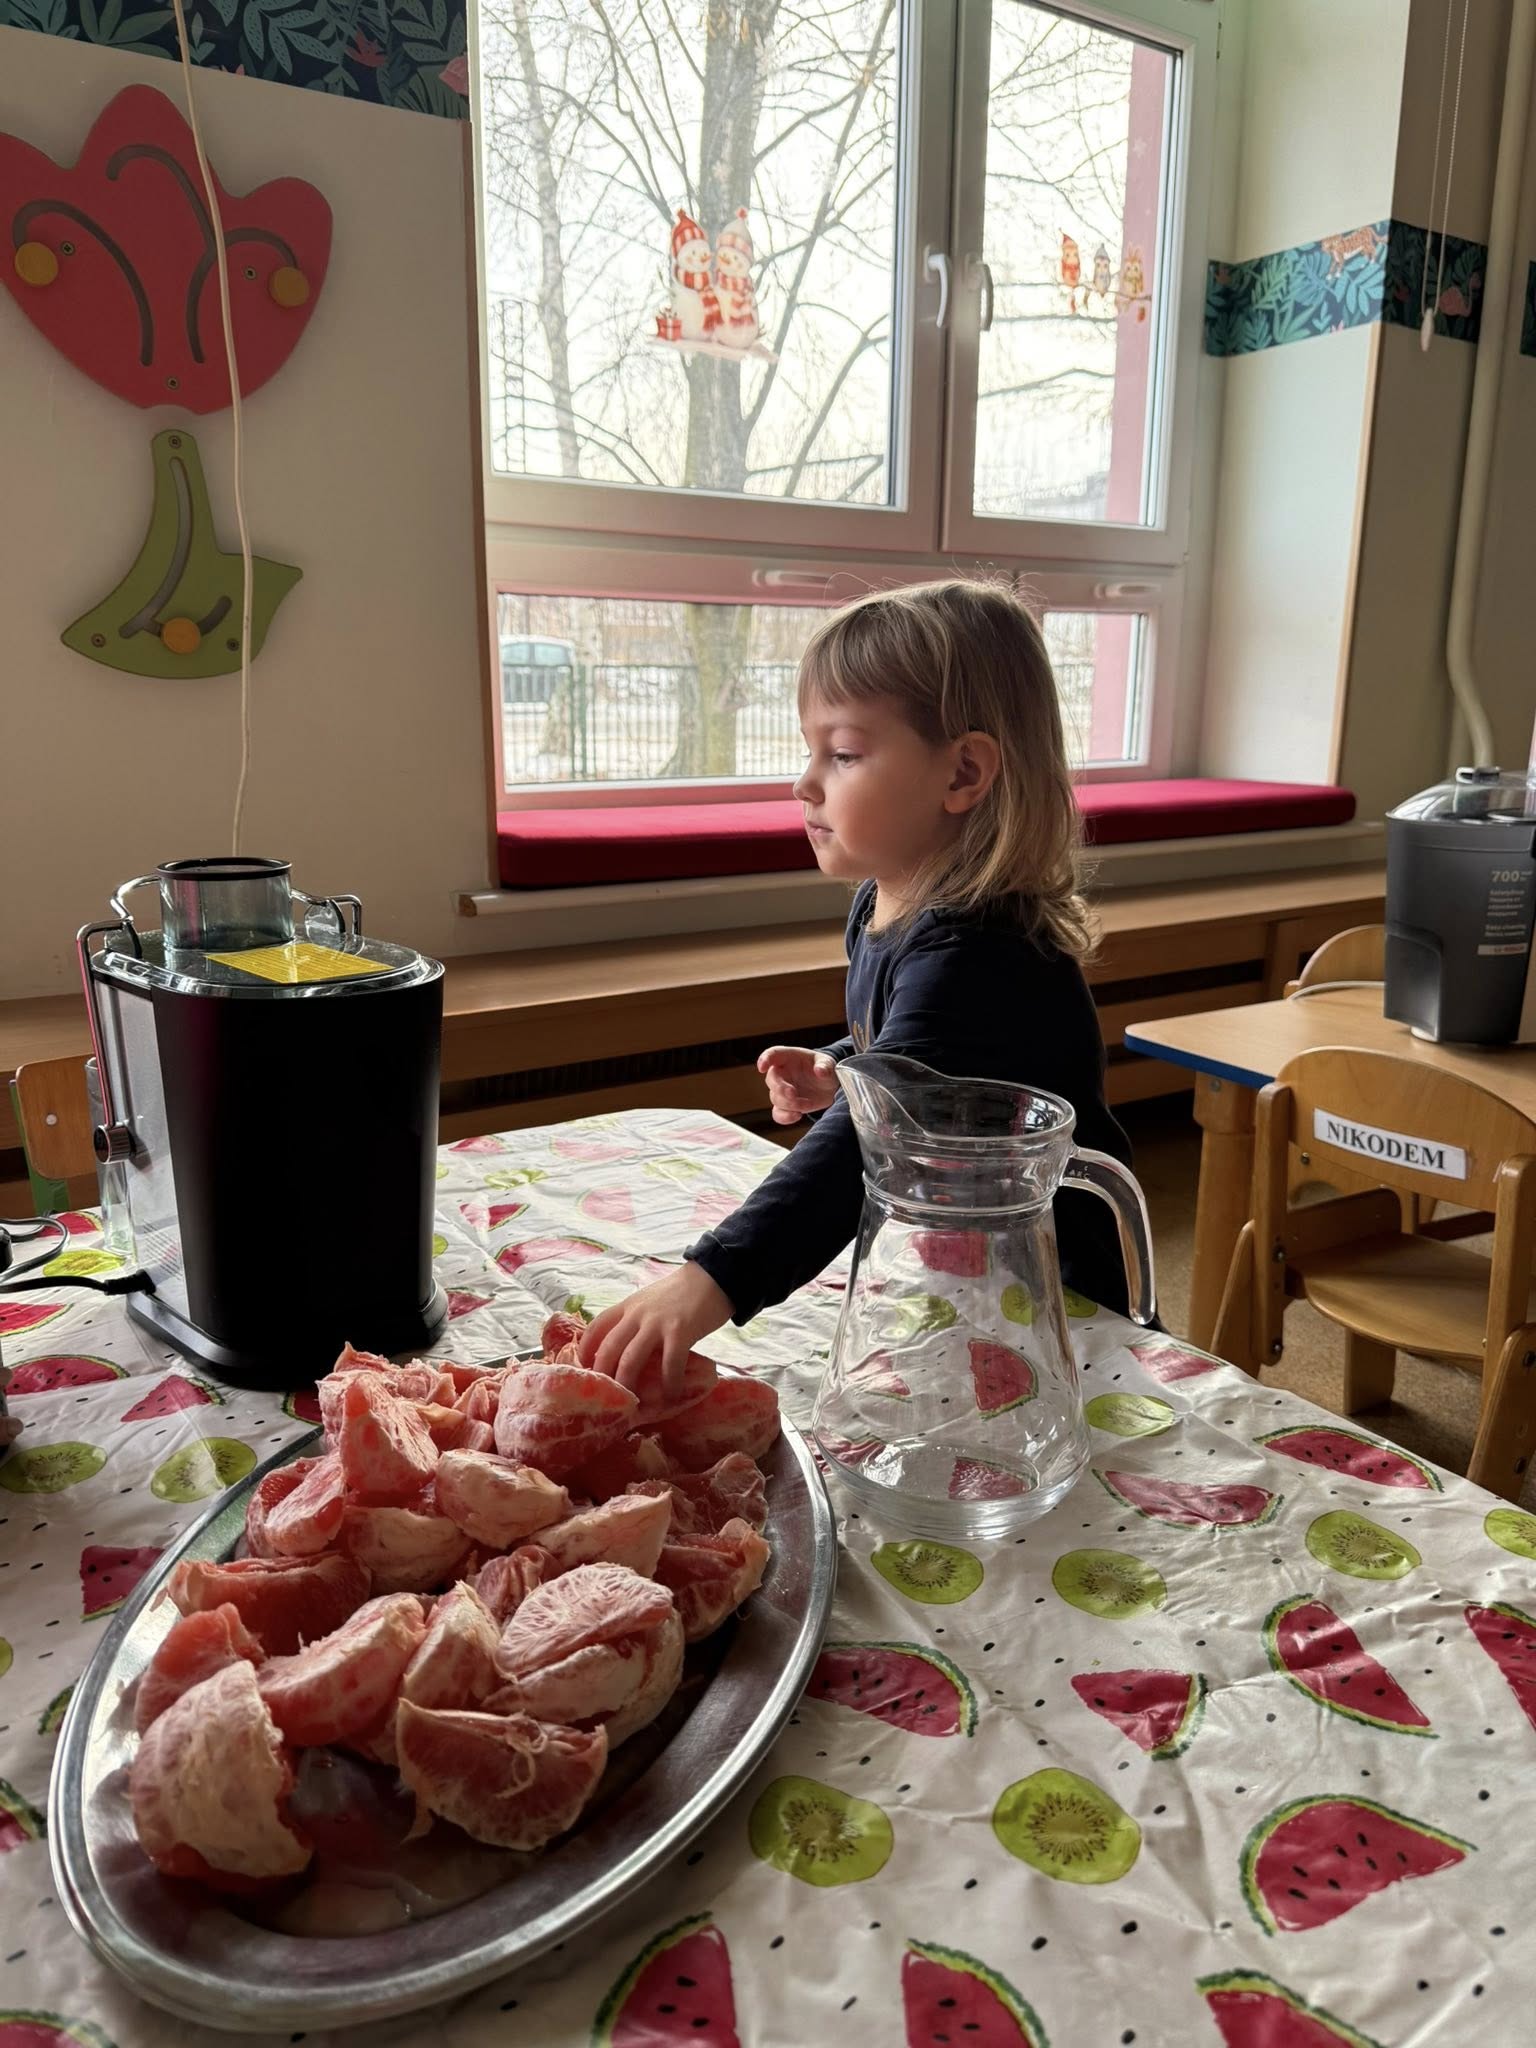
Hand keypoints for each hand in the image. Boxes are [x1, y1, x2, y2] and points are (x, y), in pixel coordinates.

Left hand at [578, 1260, 733, 1395]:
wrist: (713, 1276)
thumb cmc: (682, 1293)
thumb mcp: (650, 1301)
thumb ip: (636, 1320)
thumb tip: (626, 1351)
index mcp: (628, 1306)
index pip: (596, 1327)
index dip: (586, 1351)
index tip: (586, 1371)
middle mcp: (637, 1314)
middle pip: (608, 1348)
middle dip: (604, 1377)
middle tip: (608, 1397)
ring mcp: (657, 1323)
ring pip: (631, 1359)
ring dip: (629, 1385)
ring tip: (632, 1404)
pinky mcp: (680, 1331)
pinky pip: (670, 1363)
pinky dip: (669, 1383)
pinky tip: (672, 1395)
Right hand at [757, 1044, 838, 1125]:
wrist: (830, 1087)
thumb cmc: (824, 1069)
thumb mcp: (828, 1063)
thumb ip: (825, 1066)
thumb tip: (820, 1071)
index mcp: (789, 1057)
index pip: (773, 1054)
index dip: (765, 1059)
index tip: (762, 1067)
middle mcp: (782, 1073)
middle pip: (771, 1080)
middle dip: (780, 1089)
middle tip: (793, 1094)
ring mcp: (782, 1091)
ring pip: (776, 1099)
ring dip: (791, 1104)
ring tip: (808, 1104)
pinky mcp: (786, 1106)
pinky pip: (778, 1114)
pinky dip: (785, 1117)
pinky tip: (798, 1115)